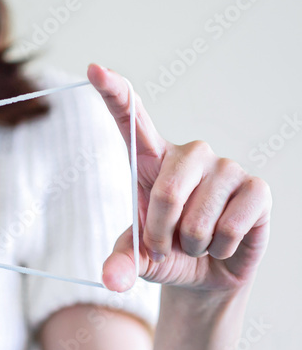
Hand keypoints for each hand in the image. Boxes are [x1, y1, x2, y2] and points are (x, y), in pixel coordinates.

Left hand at [86, 63, 271, 293]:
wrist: (205, 274)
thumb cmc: (166, 252)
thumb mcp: (135, 260)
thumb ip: (120, 264)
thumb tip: (112, 280)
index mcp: (150, 160)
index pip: (130, 119)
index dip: (114, 92)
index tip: (95, 69)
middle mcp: (189, 155)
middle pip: (166, 191)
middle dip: (161, 233)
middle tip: (165, 246)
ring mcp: (225, 167)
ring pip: (198, 215)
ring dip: (191, 243)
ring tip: (197, 241)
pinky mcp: (256, 187)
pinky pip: (230, 225)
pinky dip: (220, 246)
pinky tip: (223, 242)